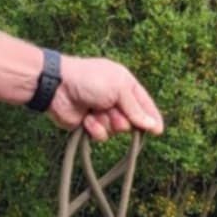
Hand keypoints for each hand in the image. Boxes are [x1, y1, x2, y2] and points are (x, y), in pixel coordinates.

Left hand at [47, 55, 163, 141]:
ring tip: (96, 113)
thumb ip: (136, 109)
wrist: (58, 87)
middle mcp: (116, 99)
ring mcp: (103, 113)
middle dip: (124, 120)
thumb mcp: (119, 88)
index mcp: (125, 85)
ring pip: (117, 131)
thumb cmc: (89, 80)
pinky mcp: (90, 125)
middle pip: (132, 121)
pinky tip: (86, 120)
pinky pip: (102, 136)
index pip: (145, 104)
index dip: (152, 118)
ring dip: (107, 124)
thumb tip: (153, 125)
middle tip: (113, 112)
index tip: (158, 131)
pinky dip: (95, 129)